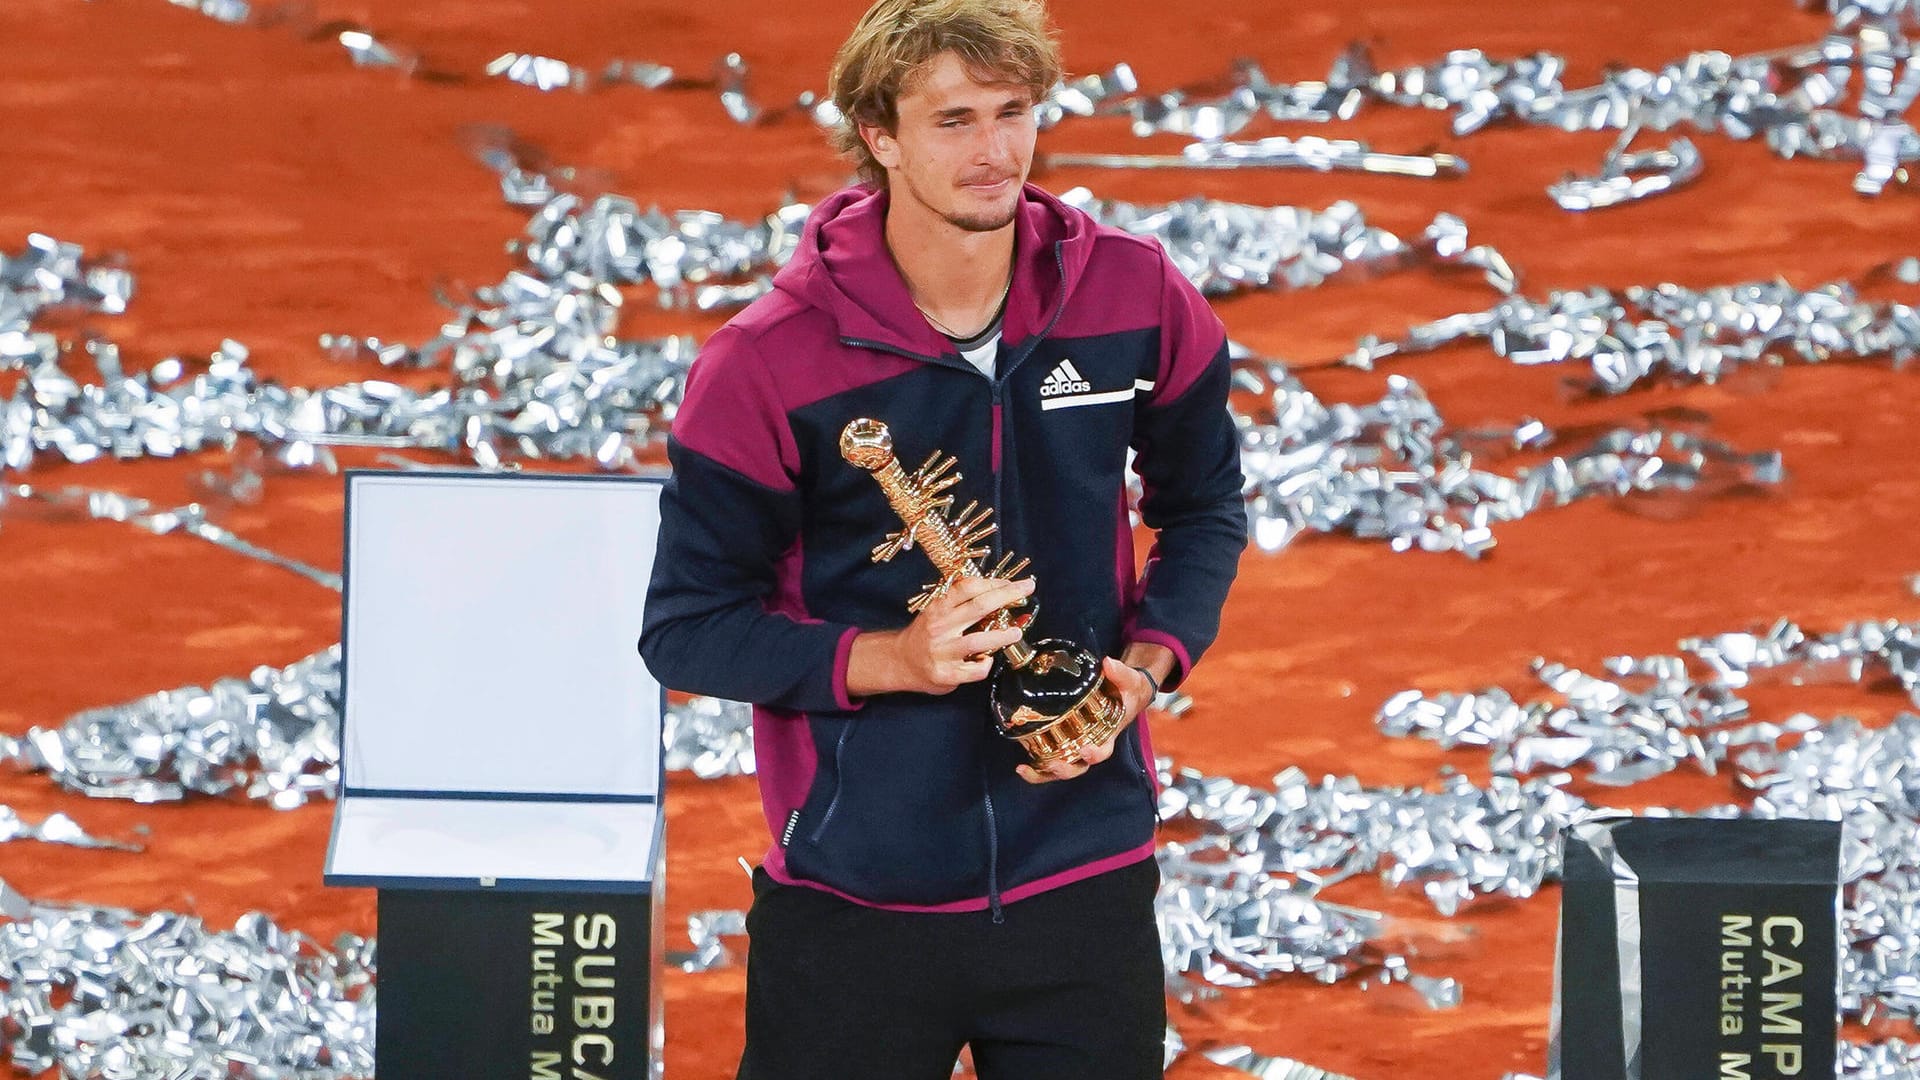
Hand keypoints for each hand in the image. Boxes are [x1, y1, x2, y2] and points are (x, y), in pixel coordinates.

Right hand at [845, 576, 1034, 696]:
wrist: (900, 662)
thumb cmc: (926, 635)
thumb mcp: (938, 614)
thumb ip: (964, 607)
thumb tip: (1004, 600)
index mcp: (938, 608)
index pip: (967, 587)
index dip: (993, 582)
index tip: (1013, 583)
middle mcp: (939, 627)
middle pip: (979, 606)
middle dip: (1007, 595)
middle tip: (1026, 589)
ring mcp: (943, 652)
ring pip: (979, 641)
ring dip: (1003, 635)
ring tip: (1017, 632)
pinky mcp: (946, 674)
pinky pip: (976, 669)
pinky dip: (987, 663)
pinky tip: (987, 659)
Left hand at [1016, 657, 1154, 784]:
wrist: (1121, 694)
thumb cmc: (1126, 692)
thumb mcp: (1130, 681)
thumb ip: (1120, 674)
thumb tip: (1107, 664)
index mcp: (1107, 736)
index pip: (1103, 751)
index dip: (1095, 754)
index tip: (1086, 750)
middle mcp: (1090, 746)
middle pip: (1078, 767)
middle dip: (1064, 768)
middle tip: (1052, 763)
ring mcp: (1074, 746)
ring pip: (1060, 768)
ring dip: (1043, 772)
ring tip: (1024, 769)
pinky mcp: (1060, 742)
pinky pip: (1048, 758)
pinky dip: (1035, 767)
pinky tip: (1020, 766)